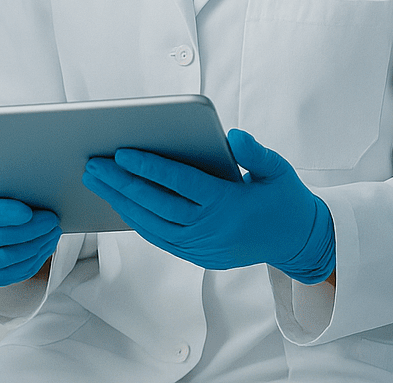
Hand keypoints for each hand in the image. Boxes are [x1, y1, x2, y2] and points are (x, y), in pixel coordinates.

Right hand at [0, 179, 61, 287]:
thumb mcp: (1, 183)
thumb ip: (12, 187)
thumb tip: (39, 192)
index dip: (5, 214)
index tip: (29, 212)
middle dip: (27, 232)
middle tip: (51, 222)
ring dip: (30, 249)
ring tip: (50, 235)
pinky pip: (1, 277)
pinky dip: (25, 265)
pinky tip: (41, 251)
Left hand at [82, 128, 335, 283]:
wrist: (298, 242)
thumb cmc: (284, 199)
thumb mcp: (278, 170)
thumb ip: (255, 152)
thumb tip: (233, 136)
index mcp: (228, 202)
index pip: (180, 182)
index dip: (149, 166)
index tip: (121, 152)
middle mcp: (211, 227)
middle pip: (157, 203)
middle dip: (122, 183)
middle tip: (93, 165)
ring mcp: (203, 246)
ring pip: (152, 224)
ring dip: (121, 202)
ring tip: (97, 182)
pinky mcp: (198, 255)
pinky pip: (160, 238)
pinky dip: (136, 221)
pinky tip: (119, 204)